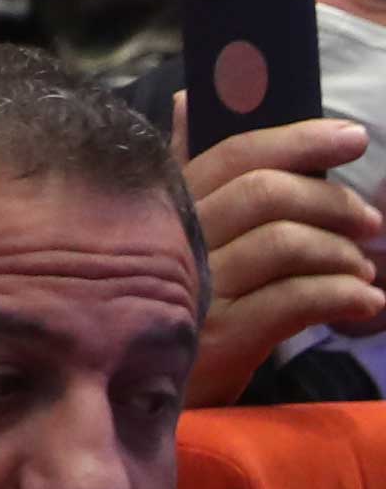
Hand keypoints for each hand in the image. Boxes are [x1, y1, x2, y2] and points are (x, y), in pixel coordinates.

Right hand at [183, 106, 381, 402]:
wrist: (127, 389)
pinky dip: (343, 296)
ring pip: (286, 244)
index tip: (350, 137)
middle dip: (332, 201)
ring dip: (343, 254)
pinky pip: (296, 301)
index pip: (235, 154)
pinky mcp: (222, 339)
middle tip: (369, 222)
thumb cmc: (165, 301)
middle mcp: (177, 240)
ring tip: (363, 271)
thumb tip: (188, 99)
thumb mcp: (166, 232)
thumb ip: (182, 168)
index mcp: (169, 206)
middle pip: (266, 194)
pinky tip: (363, 303)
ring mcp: (198, 290)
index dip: (298, 140)